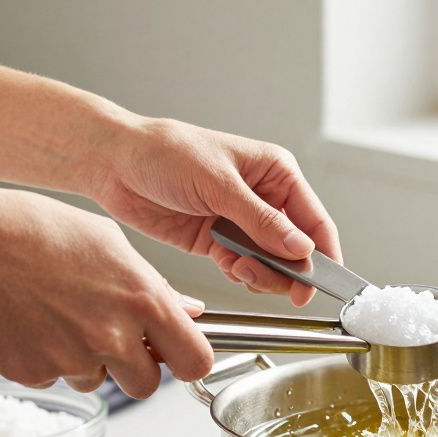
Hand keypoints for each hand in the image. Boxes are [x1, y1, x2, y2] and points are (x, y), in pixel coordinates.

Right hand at [0, 177, 213, 395]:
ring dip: (85, 361)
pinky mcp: (33, 374)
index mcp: (142, 300)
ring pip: (96, 381)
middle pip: (147, 386)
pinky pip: (53, 378)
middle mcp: (112, 337)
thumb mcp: (108, 243)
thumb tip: (188, 311)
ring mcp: (71, 360)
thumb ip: (154, 285)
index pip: (195, 361)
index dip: (186, 360)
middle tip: (110, 337)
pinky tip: (29, 322)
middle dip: (134, 368)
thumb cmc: (32, 229)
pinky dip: (45, 359)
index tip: (176, 354)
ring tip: (57, 315)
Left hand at [88, 118, 340, 306]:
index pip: (314, 219)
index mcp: (275, 173)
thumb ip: (261, 221)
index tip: (320, 283)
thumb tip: (301, 248)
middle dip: (287, 269)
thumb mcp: (218, 184)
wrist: (115, 165)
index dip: (322, 254)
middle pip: (295, 248)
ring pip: (270, 263)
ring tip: (241, 269)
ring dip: (261, 274)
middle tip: (273, 282)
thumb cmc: (165, 153)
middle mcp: (263, 198)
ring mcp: (241, 222)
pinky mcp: (218, 242)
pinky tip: (229, 267)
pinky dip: (241, 275)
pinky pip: (243, 268)